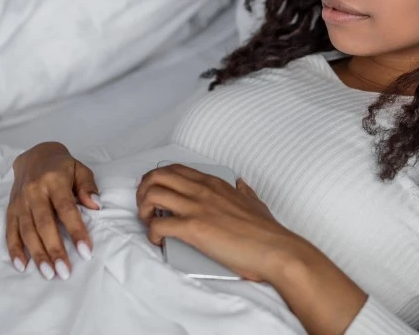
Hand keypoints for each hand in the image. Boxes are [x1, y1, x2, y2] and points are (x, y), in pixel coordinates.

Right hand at [6, 142, 100, 280]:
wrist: (34, 156)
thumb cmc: (62, 167)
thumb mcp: (80, 169)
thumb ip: (88, 187)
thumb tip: (96, 206)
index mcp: (54, 181)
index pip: (66, 209)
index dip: (76, 230)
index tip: (86, 251)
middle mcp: (34, 192)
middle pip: (44, 224)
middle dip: (54, 250)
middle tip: (64, 271)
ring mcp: (19, 202)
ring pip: (27, 232)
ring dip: (37, 254)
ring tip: (49, 274)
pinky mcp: (10, 209)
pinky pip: (10, 231)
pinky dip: (14, 250)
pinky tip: (22, 266)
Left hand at [136, 164, 300, 282]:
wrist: (275, 249)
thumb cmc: (266, 231)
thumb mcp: (255, 201)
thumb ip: (244, 191)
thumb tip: (241, 184)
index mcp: (215, 183)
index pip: (176, 169)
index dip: (158, 179)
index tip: (156, 193)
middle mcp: (202, 190)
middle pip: (157, 176)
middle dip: (143, 190)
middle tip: (146, 208)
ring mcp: (197, 208)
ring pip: (152, 195)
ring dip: (143, 210)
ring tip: (149, 223)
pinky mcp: (193, 229)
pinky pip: (157, 225)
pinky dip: (152, 234)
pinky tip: (160, 241)